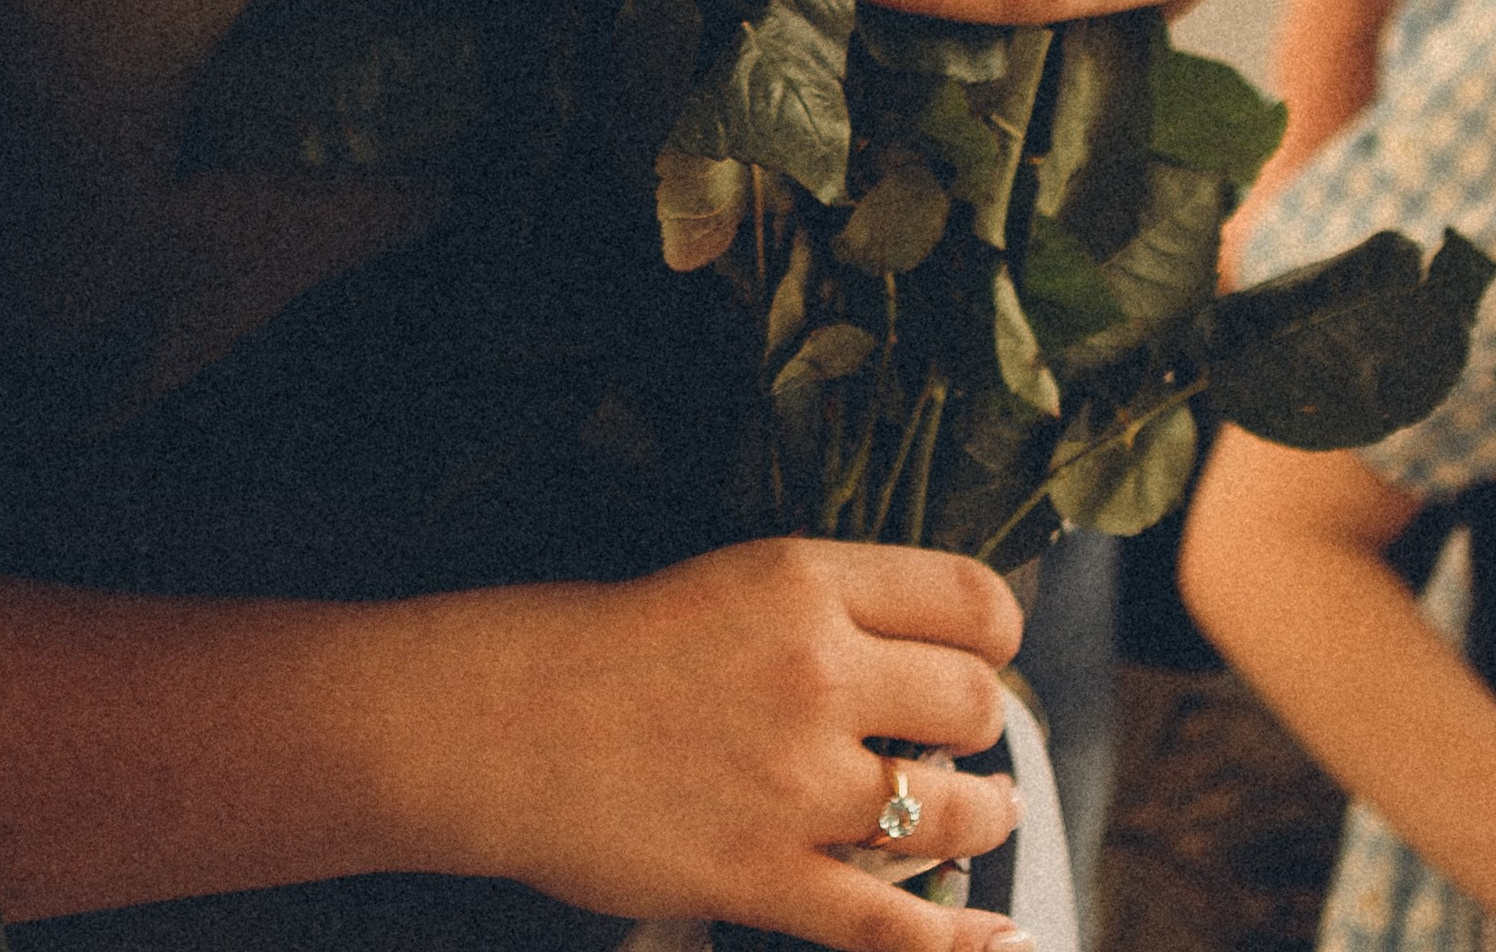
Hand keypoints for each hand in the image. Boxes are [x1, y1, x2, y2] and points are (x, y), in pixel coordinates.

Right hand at [416, 537, 1027, 945]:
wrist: (494, 721)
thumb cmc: (595, 644)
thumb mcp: (725, 583)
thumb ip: (819, 611)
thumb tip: (920, 657)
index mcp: (803, 580)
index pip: (971, 598)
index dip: (992, 634)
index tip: (979, 654)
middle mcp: (817, 671)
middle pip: (977, 702)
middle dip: (978, 725)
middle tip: (953, 739)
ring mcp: (797, 781)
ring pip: (958, 809)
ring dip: (980, 816)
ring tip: (973, 814)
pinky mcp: (769, 875)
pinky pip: (901, 927)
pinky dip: (964, 943)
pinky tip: (1001, 936)